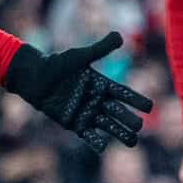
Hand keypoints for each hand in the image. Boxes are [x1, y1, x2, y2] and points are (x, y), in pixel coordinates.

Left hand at [3, 32, 152, 152]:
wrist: (32, 77)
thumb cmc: (55, 64)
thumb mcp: (79, 57)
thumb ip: (100, 49)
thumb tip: (120, 36)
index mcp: (102, 84)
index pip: (124, 93)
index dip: (136, 100)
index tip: (149, 107)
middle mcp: (97, 100)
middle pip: (119, 112)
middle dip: (129, 119)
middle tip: (139, 126)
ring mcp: (86, 113)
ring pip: (108, 125)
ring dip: (120, 133)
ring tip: (133, 141)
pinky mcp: (74, 123)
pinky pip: (88, 134)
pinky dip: (96, 141)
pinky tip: (104, 147)